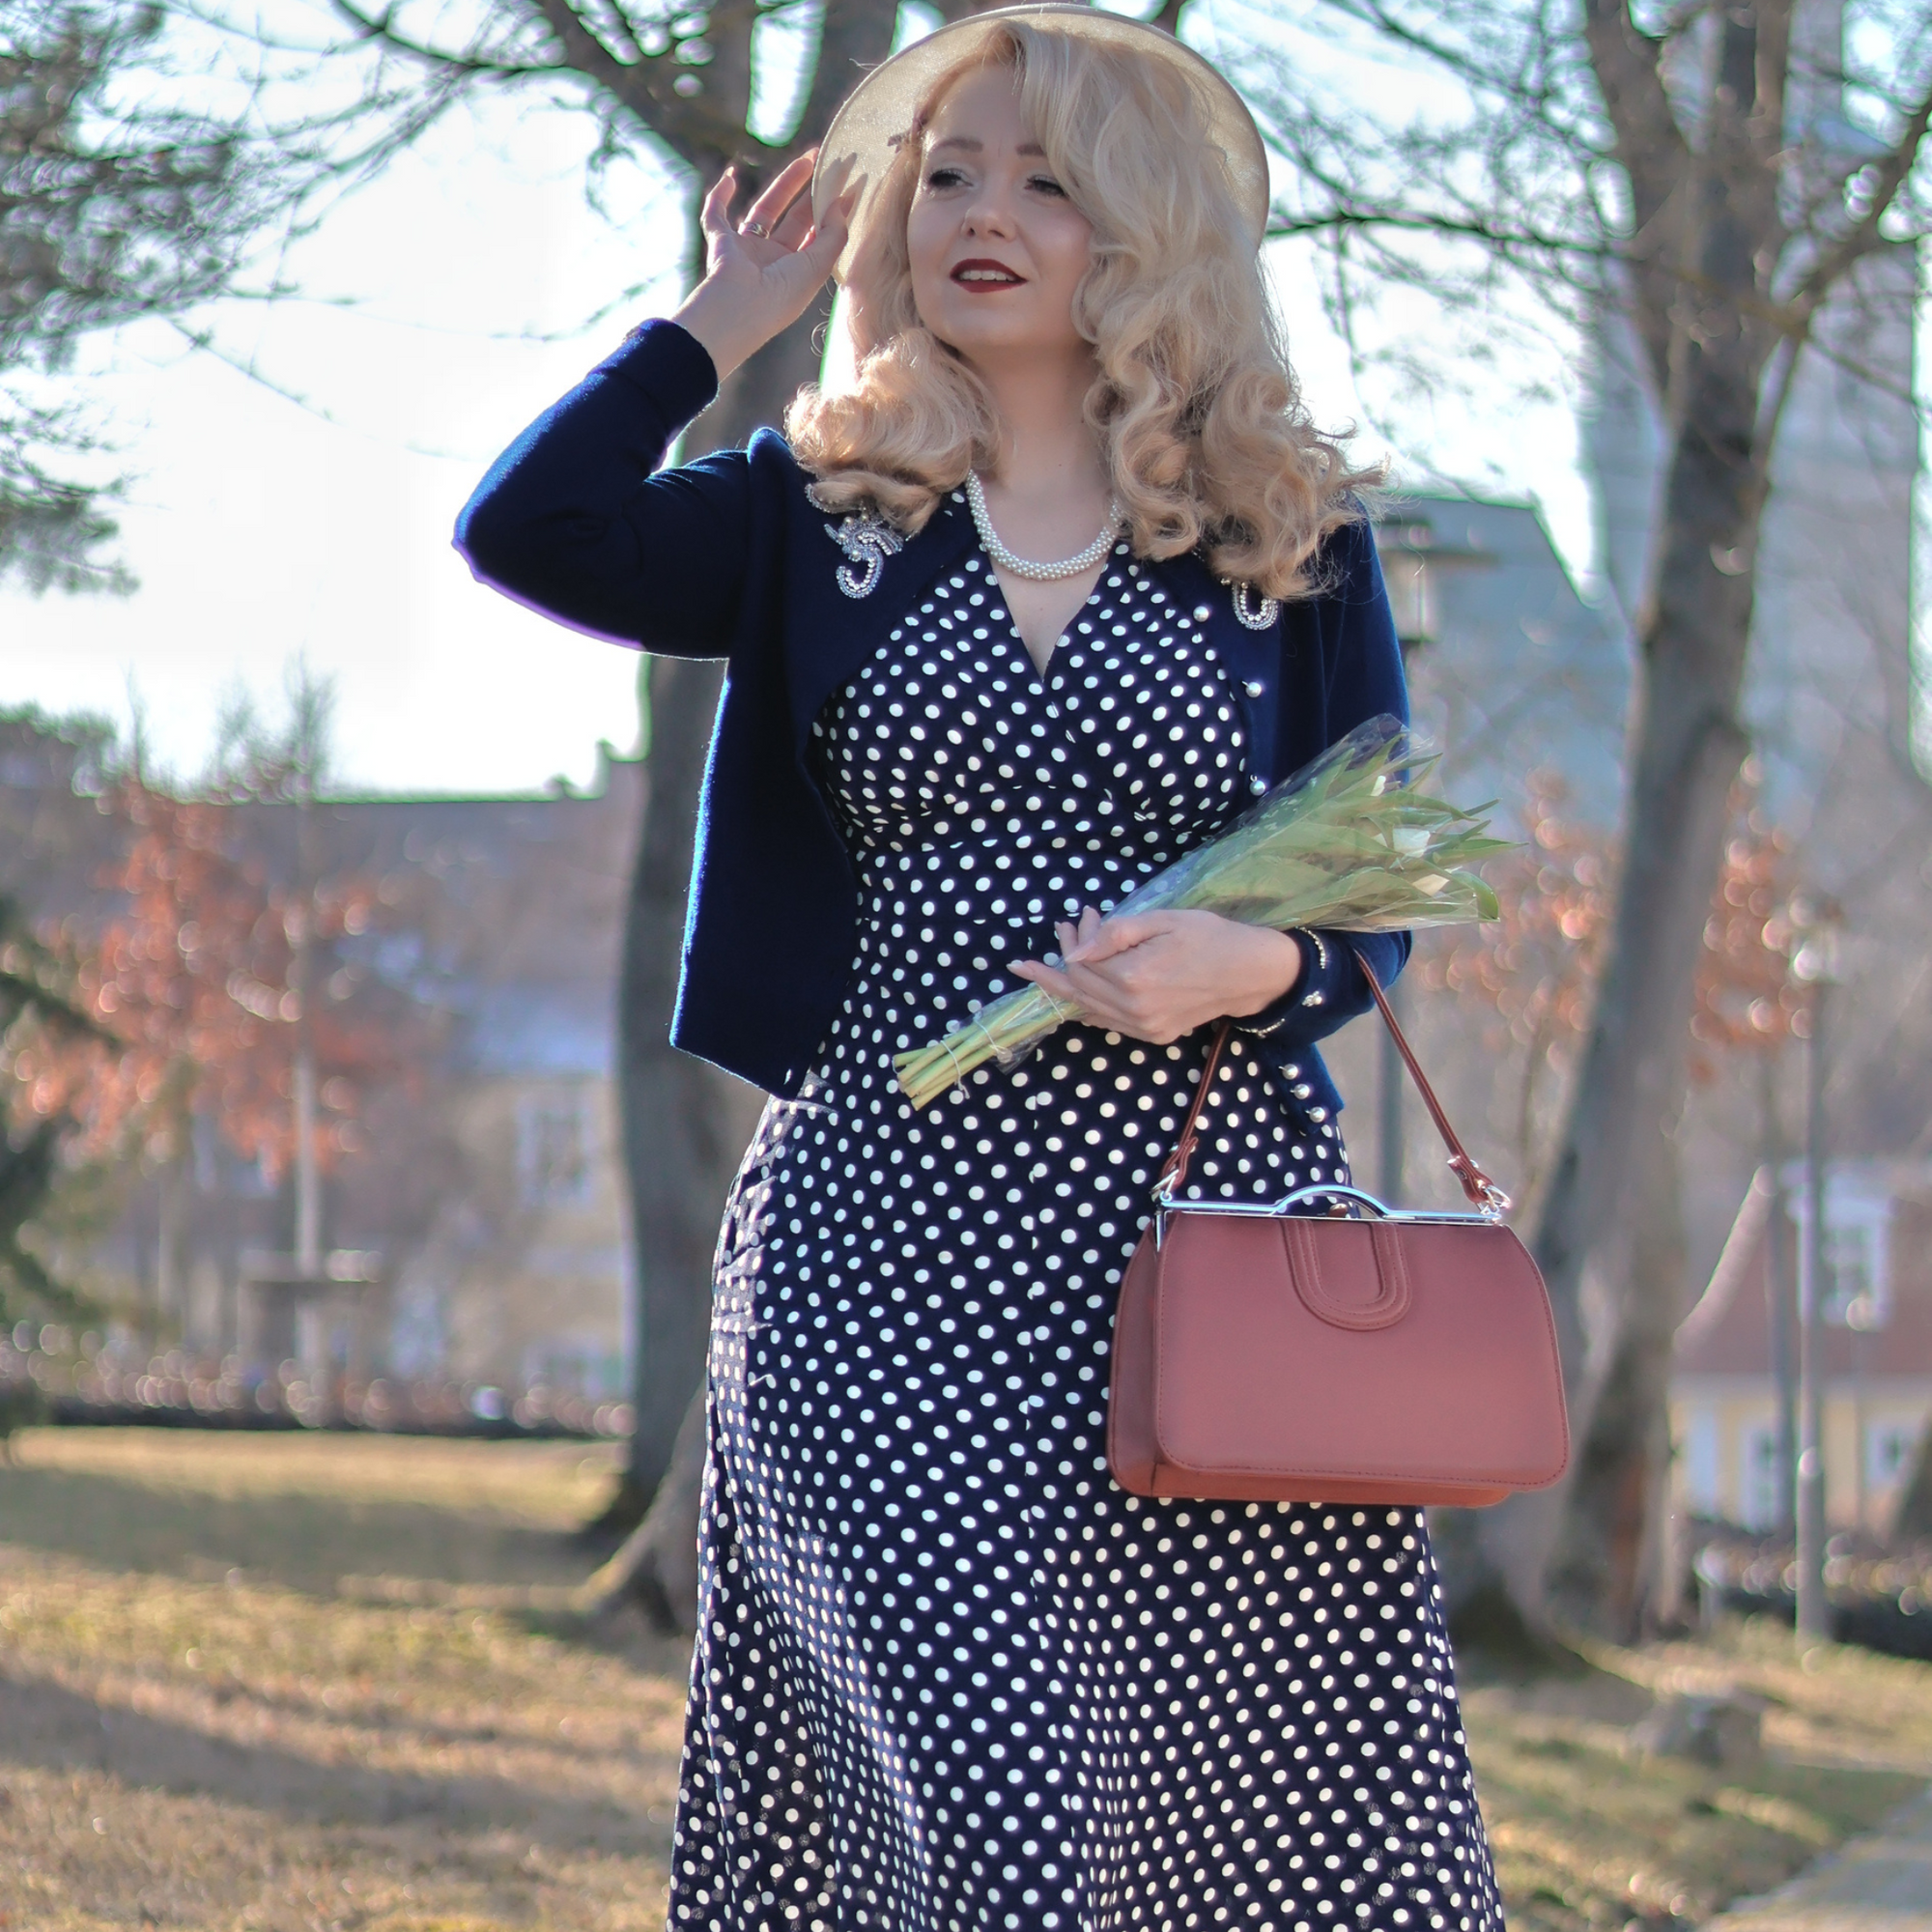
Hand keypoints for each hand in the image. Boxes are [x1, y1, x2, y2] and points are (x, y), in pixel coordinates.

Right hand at [670, 151, 857, 381]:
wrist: (736, 309)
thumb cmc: (779, 297)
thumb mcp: (816, 267)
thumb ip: (833, 234)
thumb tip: (843, 201)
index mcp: (797, 274)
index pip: (817, 238)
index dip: (833, 213)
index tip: (850, 185)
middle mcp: (773, 263)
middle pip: (796, 219)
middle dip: (813, 192)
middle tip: (830, 164)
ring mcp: (746, 253)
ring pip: (765, 210)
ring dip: (785, 184)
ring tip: (807, 158)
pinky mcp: (720, 244)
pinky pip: (716, 215)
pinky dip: (719, 196)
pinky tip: (731, 175)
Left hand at [1008, 908, 1304, 1045]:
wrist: (1249, 973)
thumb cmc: (1209, 937)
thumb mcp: (1162, 920)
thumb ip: (1115, 934)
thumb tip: (1075, 951)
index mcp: (1134, 977)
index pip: (1082, 962)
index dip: (1074, 938)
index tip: (1083, 916)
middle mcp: (1134, 1009)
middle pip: (1079, 987)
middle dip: (1065, 957)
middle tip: (1065, 930)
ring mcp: (1144, 1027)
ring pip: (1088, 1009)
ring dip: (1070, 982)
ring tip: (1062, 957)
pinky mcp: (1153, 1036)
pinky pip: (1108, 1022)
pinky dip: (1088, 1006)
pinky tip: (1079, 990)